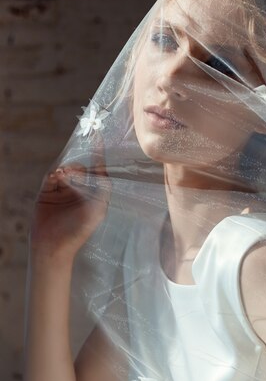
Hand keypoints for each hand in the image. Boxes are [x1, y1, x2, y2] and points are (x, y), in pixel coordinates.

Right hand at [30, 135, 110, 259]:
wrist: (53, 245)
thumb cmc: (79, 230)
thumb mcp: (98, 209)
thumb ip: (103, 189)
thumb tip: (102, 170)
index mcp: (93, 194)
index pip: (98, 170)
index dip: (98, 153)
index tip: (98, 135)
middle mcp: (79, 190)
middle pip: (80, 168)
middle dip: (77, 166)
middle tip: (72, 172)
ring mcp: (63, 190)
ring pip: (65, 170)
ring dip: (65, 170)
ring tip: (62, 176)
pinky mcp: (48, 192)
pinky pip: (51, 176)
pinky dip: (54, 174)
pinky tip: (55, 177)